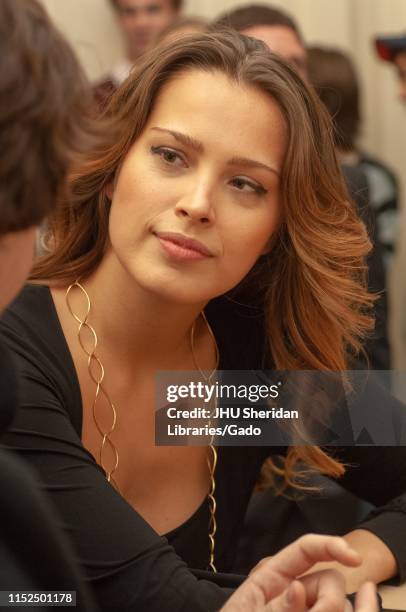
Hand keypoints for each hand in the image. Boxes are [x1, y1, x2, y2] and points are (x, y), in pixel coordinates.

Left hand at [220, 534, 378, 610]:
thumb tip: (298, 588)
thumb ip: (274, 607)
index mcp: (273, 576)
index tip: (354, 558)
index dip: (331, 546)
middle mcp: (295, 591)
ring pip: (337, 605)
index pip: (307, 549)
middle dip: (330, 600)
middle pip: (330, 580)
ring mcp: (307, 608)